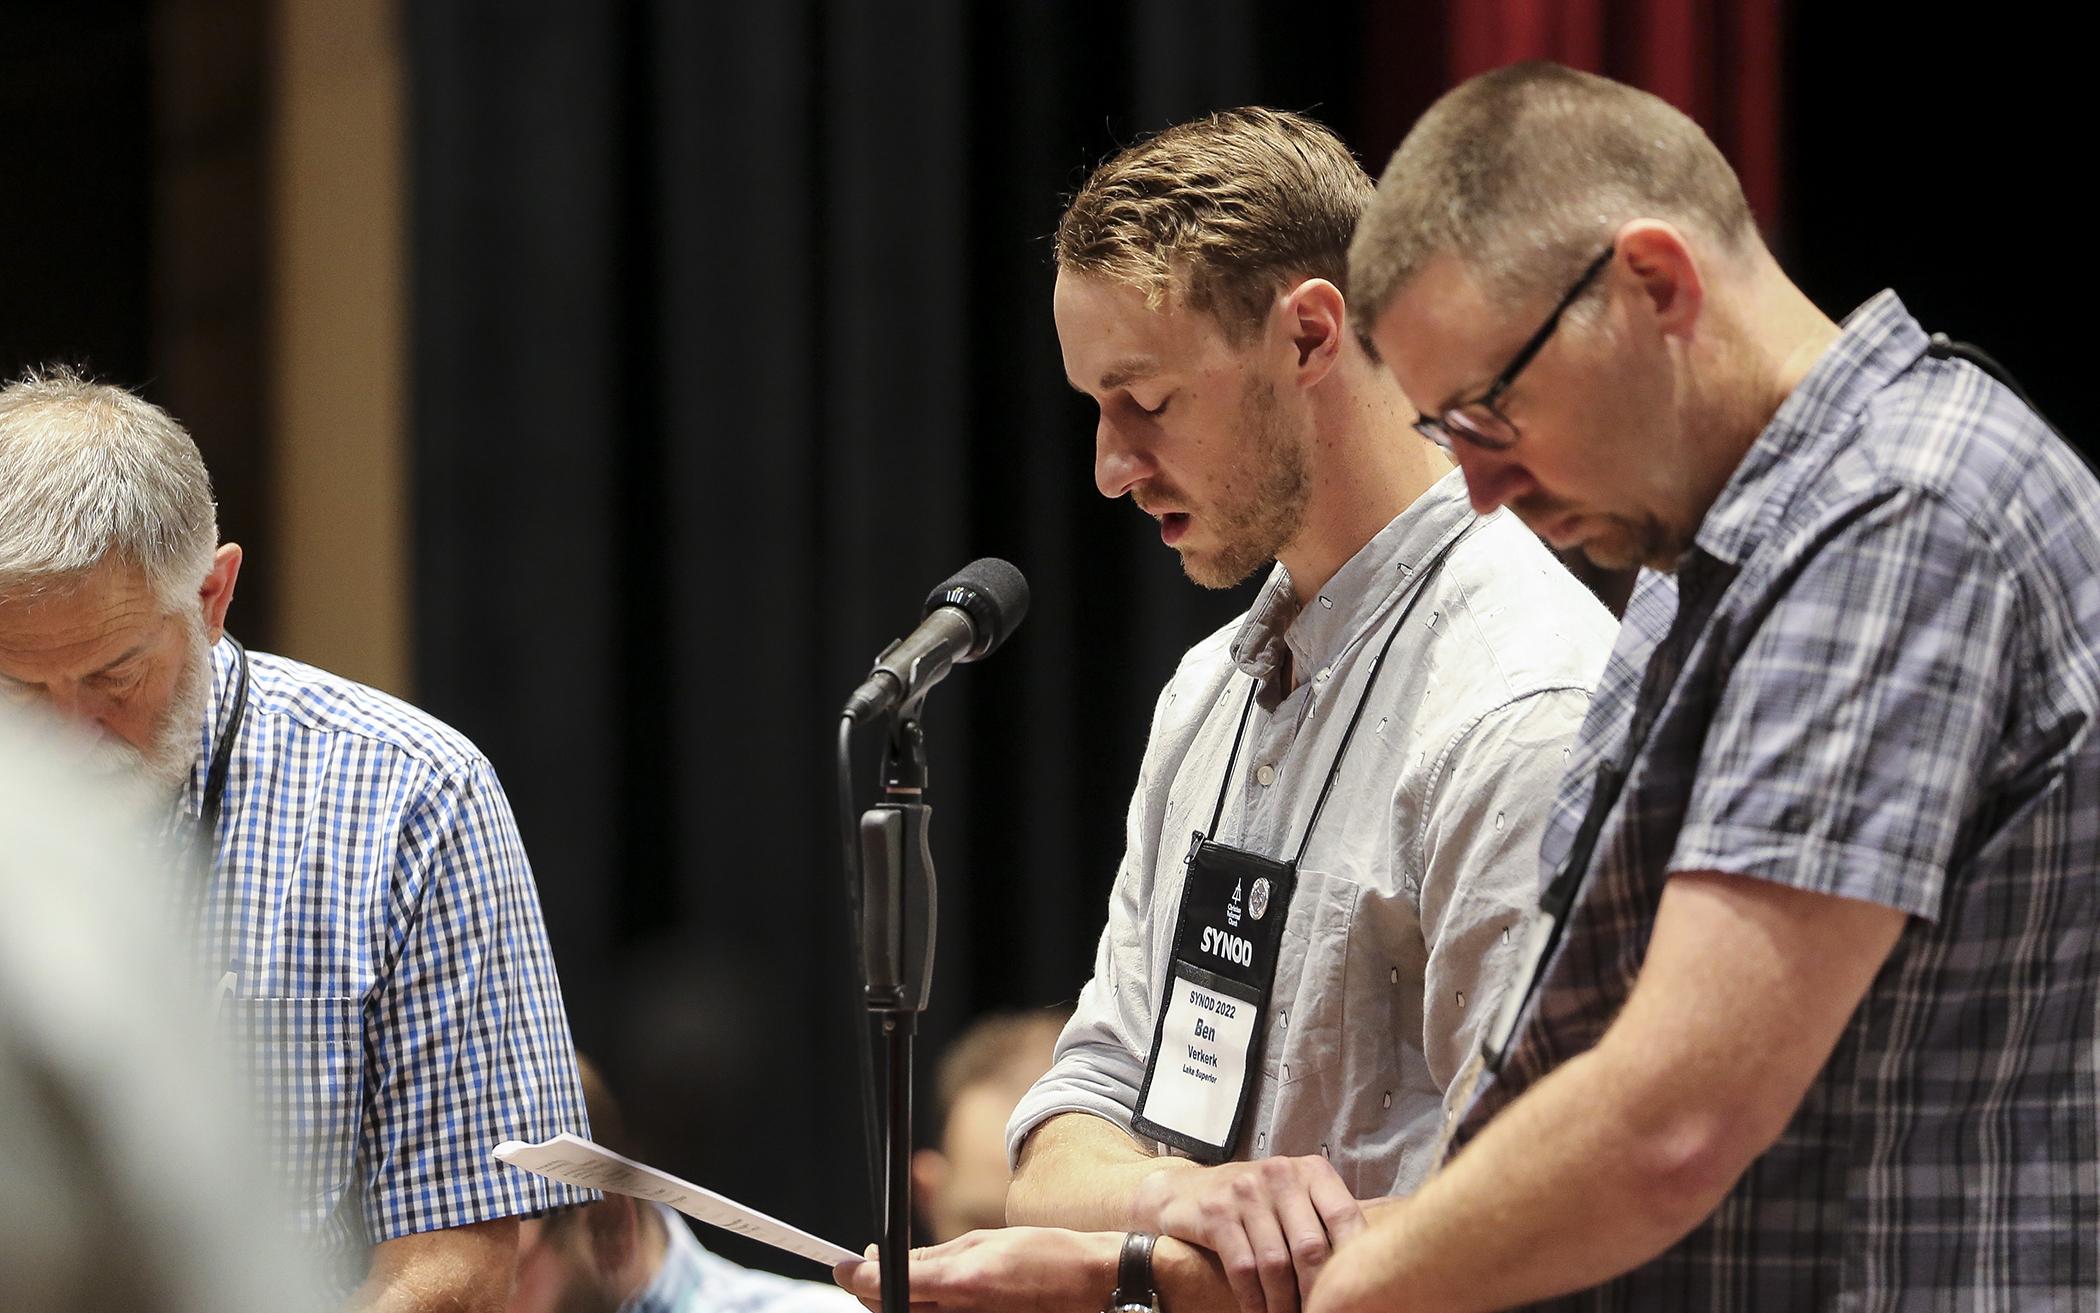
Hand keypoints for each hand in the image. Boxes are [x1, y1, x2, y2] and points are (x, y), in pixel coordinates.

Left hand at [833, 1228, 1120, 1311]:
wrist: (1091, 1288)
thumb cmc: (1043, 1257)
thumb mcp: (980, 1243)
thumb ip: (927, 1257)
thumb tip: (876, 1258)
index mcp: (955, 1285)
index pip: (876, 1284)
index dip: (851, 1271)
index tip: (841, 1260)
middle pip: (885, 1306)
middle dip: (870, 1285)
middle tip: (874, 1261)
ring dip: (898, 1298)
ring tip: (912, 1275)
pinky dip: (923, 1307)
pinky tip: (939, 1295)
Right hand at [1129, 1156, 1362, 1312]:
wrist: (1183, 1191)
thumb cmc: (1253, 1204)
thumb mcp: (1293, 1200)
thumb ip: (1326, 1223)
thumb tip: (1371, 1271)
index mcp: (1311, 1172)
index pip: (1346, 1219)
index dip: (1353, 1265)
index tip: (1356, 1299)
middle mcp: (1280, 1175)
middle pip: (1311, 1248)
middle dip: (1317, 1294)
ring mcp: (1245, 1192)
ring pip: (1275, 1264)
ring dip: (1283, 1305)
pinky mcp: (1215, 1213)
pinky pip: (1242, 1268)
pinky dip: (1254, 1301)